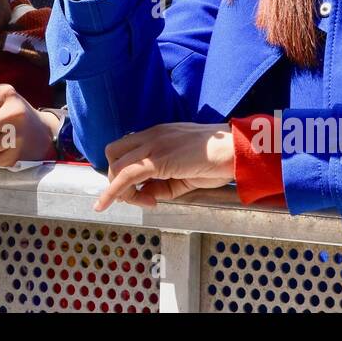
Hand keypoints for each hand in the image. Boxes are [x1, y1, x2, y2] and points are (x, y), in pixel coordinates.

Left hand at [95, 122, 235, 211]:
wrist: (236, 152)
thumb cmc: (217, 162)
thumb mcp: (185, 175)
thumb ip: (163, 185)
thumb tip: (146, 196)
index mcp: (157, 135)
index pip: (126, 148)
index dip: (122, 171)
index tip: (138, 191)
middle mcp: (151, 136)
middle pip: (114, 153)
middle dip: (116, 178)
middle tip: (135, 197)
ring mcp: (153, 146)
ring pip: (117, 166)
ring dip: (121, 189)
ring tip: (146, 202)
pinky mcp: (157, 159)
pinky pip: (126, 176)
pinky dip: (112, 192)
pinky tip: (105, 205)